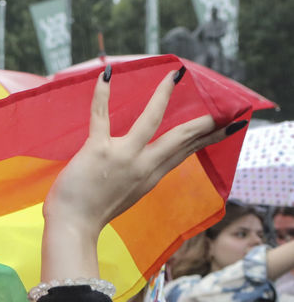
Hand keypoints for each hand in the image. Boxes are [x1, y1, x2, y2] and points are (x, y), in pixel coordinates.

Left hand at [44, 66, 235, 240]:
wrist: (73, 227)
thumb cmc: (94, 212)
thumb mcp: (130, 194)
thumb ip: (142, 175)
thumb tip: (151, 160)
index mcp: (151, 176)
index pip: (186, 151)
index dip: (209, 137)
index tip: (229, 125)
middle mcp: (143, 165)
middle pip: (181, 137)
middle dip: (204, 121)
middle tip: (223, 105)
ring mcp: (122, 156)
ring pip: (151, 120)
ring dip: (164, 95)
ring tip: (174, 75)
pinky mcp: (97, 151)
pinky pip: (101, 116)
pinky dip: (102, 94)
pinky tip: (107, 74)